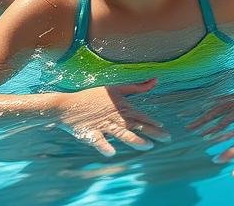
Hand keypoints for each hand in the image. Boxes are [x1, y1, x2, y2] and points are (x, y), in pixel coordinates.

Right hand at [51, 78, 169, 156]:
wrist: (67, 105)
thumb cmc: (93, 97)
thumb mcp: (115, 89)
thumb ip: (136, 87)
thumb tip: (156, 80)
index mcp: (121, 108)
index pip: (140, 116)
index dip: (152, 122)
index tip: (163, 127)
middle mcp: (114, 117)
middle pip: (135, 126)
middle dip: (152, 132)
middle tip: (166, 138)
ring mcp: (102, 126)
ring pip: (121, 133)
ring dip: (134, 140)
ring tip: (147, 146)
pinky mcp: (89, 133)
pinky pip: (97, 141)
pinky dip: (104, 146)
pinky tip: (111, 153)